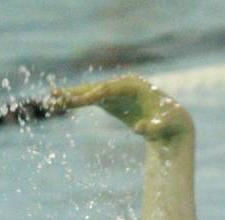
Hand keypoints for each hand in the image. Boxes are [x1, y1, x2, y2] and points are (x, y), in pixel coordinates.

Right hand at [49, 75, 191, 140]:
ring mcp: (116, 93)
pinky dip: (78, 103)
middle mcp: (122, 85)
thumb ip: (153, 127)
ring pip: (90, 93)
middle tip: (57, 96)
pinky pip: (91, 101)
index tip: (78, 101)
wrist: (172, 123)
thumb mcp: (165, 126)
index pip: (109, 89)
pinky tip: (62, 104)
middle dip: (77, 93)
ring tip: (52, 99)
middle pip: (96, 88)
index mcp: (134, 85)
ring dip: (72, 97)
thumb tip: (140, 129)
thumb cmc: (170, 123)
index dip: (93, 95)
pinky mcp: (112, 102)